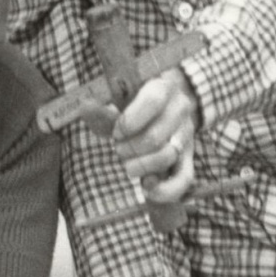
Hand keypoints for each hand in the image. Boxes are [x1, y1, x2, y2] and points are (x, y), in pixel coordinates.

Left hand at [114, 70, 200, 224]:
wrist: (162, 106)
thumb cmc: (132, 104)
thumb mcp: (117, 101)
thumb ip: (102, 107)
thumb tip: (87, 106)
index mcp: (162, 87)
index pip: (153, 101)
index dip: (130, 121)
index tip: (116, 133)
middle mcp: (180, 109)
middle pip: (155, 136)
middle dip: (129, 148)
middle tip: (118, 148)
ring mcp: (186, 134)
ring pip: (168, 156)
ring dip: (142, 165)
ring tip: (128, 164)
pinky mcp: (188, 156)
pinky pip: (184, 178)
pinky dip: (166, 189)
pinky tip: (148, 189)